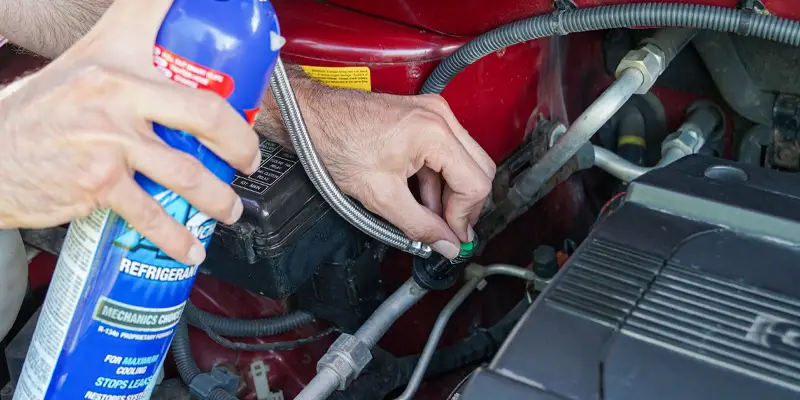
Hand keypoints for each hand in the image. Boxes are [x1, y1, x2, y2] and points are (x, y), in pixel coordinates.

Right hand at [0, 0, 259, 264]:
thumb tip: (180, 69)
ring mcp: (107, 141)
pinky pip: (152, 215)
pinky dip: (177, 237)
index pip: (179, 55)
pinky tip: (190, 248)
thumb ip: (130, 61)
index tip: (247, 91)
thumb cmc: (41, 115)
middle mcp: (114, 97)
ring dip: (218, 197)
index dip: (210, 49)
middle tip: (247, 159)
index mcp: (115, 64)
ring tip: (228, 209)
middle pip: (203, 115)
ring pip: (187, 172)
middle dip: (239, 142)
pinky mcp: (98, 183)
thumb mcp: (83, 70)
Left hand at [296, 89, 494, 258]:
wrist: (311, 116)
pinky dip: (438, 177)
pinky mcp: (423, 116)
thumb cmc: (336, 142)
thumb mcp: (380, 195)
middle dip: (464, 205)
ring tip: (427, 216)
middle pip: (479, 170)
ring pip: (465, 161)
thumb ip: (419, 225)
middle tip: (448, 230)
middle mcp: (440, 117)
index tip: (451, 236)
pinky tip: (419, 197)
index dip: (465, 217)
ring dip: (450, 193)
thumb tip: (445, 243)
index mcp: (434, 133)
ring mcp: (433, 113)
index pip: (475, 184)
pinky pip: (447, 151)